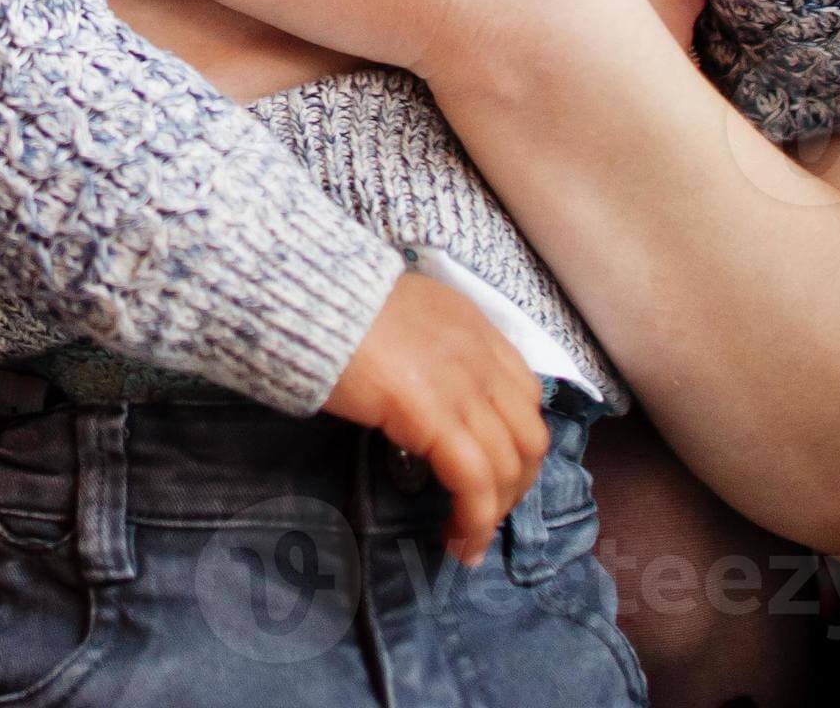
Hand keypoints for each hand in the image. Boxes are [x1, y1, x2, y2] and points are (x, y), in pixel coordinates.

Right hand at [323, 269, 548, 563]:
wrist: (310, 298)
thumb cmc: (335, 305)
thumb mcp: (399, 314)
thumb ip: (423, 345)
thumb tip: (415, 386)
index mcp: (474, 330)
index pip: (525, 395)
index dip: (516, 442)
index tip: (493, 472)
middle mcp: (482, 359)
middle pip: (528, 438)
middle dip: (514, 486)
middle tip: (481, 514)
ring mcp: (465, 389)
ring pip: (510, 467)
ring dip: (495, 512)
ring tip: (466, 539)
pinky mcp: (437, 418)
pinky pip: (475, 483)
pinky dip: (474, 520)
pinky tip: (456, 541)